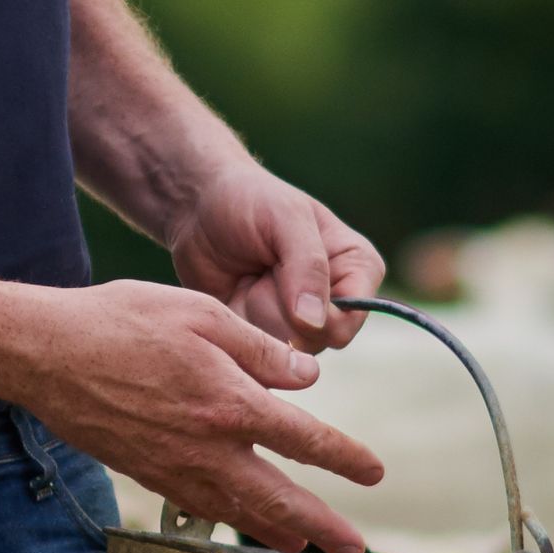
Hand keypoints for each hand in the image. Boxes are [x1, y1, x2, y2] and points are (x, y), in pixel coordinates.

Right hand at [9, 278, 387, 552]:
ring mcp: (175, 468)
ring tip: (306, 548)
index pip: (305, 439)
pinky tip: (241, 522)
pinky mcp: (146, 474)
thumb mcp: (201, 313)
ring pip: (239, 512)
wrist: (45, 353)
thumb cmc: (121, 321)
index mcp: (231, 402)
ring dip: (278, 533)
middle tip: (355, 550)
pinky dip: (230, 520)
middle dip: (322, 526)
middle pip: (279, 499)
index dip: (345, 458)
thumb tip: (308, 378)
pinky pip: (201, 506)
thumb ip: (259, 349)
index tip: (374, 473)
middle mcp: (208, 447)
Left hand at [164, 166, 382, 355]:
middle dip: (279, 309)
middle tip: (260, 272)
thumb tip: (315, 322)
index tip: (284, 278)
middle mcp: (335, 300)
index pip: (354, 315)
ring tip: (247, 280)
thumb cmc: (248, 200)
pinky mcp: (266, 334)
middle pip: (318, 340)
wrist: (198, 209)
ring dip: (256, 315)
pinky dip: (238, 326)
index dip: (319, 311)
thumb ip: (307, 264)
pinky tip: (234, 296)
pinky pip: (257, 353)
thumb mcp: (283, 217)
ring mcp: (299, 322)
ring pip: (286, 351)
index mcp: (355, 267)